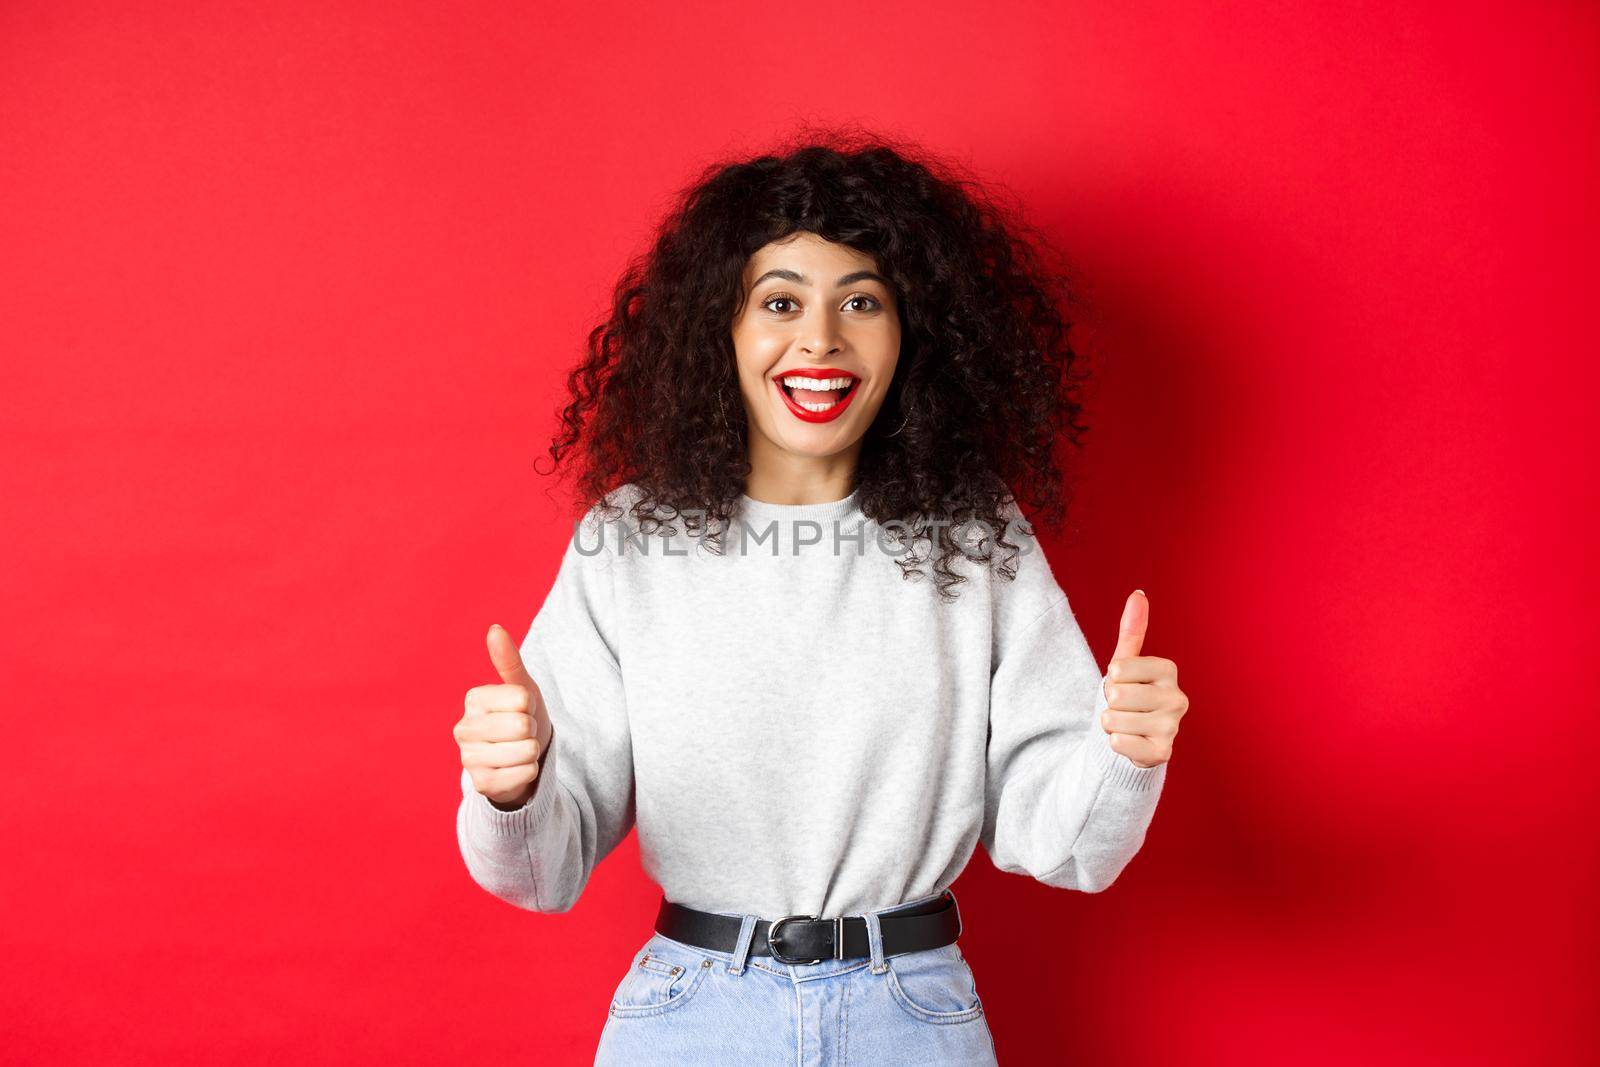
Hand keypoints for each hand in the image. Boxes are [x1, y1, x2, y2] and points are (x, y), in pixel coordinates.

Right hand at [455, 624, 555, 809]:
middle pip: (522, 726)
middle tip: (520, 734)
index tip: (520, 712)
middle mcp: (463, 728)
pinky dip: (530, 771)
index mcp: (473, 699)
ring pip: (525, 751)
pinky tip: (516, 769)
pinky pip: (525, 773)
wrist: (521, 761)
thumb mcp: (522, 689)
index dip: (530, 706)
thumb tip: (495, 629)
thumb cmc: (521, 718)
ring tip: (518, 751)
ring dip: (531, 752)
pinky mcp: (481, 784)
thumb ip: (508, 661)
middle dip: (531, 730)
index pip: (522, 698)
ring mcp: (468, 758)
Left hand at [1099, 591, 1187, 768]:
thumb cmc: (1128, 694)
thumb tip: (1138, 594)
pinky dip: (1115, 743)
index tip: (1123, 684)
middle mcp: (1178, 698)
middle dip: (1110, 703)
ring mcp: (1173, 727)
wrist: (1133, 737)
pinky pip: (1119, 743)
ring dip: (1110, 724)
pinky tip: (1129, 741)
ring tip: (1125, 724)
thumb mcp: (1126, 662)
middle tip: (1123, 707)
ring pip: (1114, 719)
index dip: (1111, 678)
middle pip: (1117, 695)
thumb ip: (1132, 630)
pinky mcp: (1162, 753)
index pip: (1118, 668)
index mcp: (1168, 670)